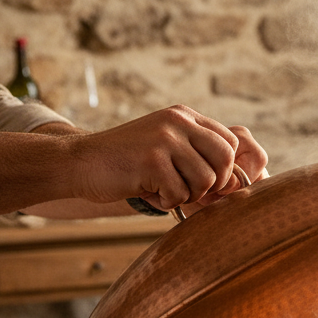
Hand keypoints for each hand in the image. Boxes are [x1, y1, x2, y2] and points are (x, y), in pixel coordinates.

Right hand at [69, 105, 268, 209]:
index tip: (206, 182)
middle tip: (187, 190)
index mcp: (184, 116)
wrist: (80, 161)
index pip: (229, 142)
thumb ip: (196, 153)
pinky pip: (180, 193)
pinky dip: (166, 201)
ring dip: (187, 195)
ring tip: (163, 189)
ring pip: (206, 180)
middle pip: (225, 160)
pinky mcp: (152, 160)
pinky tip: (147, 191)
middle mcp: (178, 122)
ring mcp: (165, 139)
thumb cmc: (126, 162)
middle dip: (212, 184)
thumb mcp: (164, 144)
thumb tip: (237, 181)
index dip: (224, 169)